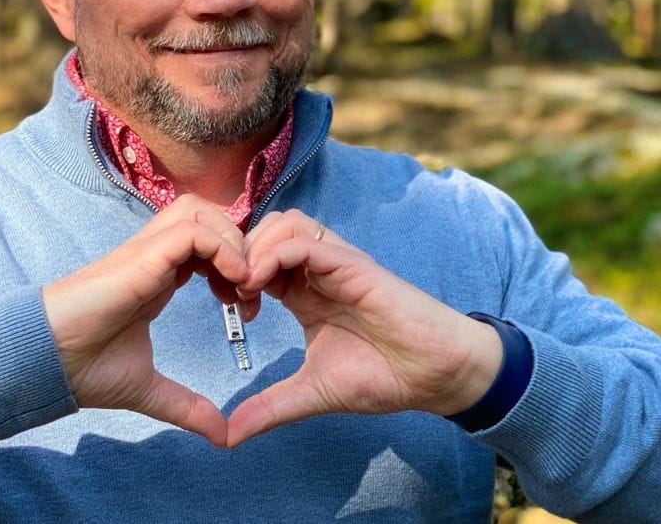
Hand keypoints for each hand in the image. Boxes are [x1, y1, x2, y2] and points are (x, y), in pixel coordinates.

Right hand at [42, 195, 255, 445]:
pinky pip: (192, 231)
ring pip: (202, 211)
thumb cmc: (81, 369)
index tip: (247, 308)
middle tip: (250, 292)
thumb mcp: (147, 389)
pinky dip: (222, 248)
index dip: (237, 266)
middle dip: (240, 245)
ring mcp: (145, 252)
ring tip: (243, 285)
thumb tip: (221, 435)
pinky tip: (233, 284)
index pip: (208, 243)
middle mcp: (153, 256)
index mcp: (157, 276)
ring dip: (233, 242)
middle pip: (209, 215)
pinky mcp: (140, 257)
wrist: (42, 366)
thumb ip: (186, 405)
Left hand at [225, 210, 502, 446]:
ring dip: (254, 248)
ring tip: (244, 288)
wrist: (435, 375)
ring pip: (284, 224)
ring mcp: (337, 264)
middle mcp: (320, 271)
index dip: (233, 274)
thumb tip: (228, 436)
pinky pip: (306, 241)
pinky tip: (259, 285)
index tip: (225, 307)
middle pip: (266, 230)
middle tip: (227, 292)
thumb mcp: (313, 392)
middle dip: (236, 253)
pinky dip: (274, 254)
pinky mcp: (353, 265)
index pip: (259, 260)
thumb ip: (271, 408)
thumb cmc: (385, 375)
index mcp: (307, 293)